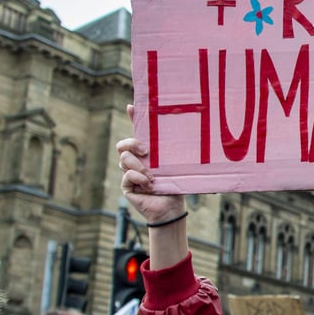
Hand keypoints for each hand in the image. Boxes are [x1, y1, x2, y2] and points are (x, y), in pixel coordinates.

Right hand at [117, 105, 184, 225]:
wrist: (172, 208)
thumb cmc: (176, 185)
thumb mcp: (175, 164)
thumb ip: (174, 152)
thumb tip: (190, 132)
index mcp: (147, 153)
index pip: (138, 132)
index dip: (133, 118)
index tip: (132, 106)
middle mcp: (136, 161)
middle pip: (123, 145)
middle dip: (131, 143)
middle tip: (146, 150)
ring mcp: (129, 173)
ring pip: (124, 159)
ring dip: (139, 166)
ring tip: (152, 176)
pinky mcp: (127, 186)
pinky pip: (127, 176)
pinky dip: (138, 178)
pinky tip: (149, 185)